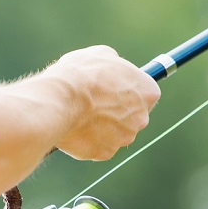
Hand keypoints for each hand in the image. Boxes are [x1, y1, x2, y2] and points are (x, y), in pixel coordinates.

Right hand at [45, 45, 160, 160]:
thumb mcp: (101, 55)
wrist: (59, 99)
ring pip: (113, 133)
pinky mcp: (104, 153)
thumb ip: (116, 65)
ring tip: (79, 113)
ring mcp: (123, 138)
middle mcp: (142, 118)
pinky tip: (74, 126)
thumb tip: (114, 68)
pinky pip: (97, 146)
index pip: (146, 93)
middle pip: (132, 116)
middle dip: (115, 111)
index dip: (129, 90)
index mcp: (148, 92)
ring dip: (100, 126)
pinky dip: (87, 139)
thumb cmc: (80, 74)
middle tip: (94, 101)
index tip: (116, 89)